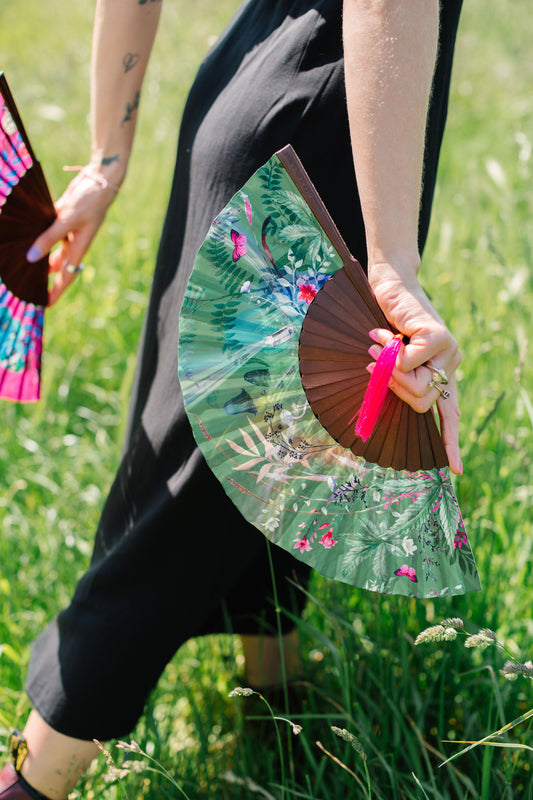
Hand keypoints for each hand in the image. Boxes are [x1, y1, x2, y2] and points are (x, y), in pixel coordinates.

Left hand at [26, 167, 118, 304]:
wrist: (100, 181)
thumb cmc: (88, 202)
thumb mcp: (67, 220)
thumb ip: (48, 238)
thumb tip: (31, 257)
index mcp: (78, 248)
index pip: (66, 277)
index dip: (55, 292)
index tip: (45, 304)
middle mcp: (73, 243)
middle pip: (57, 267)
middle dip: (44, 277)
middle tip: (27, 285)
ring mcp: (67, 231)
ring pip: (50, 249)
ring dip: (39, 256)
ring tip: (21, 263)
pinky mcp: (62, 218)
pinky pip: (48, 232)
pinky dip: (37, 235)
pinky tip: (24, 236)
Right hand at [368, 262, 461, 473]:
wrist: (390, 285)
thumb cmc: (385, 322)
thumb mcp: (389, 358)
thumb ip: (396, 378)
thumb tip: (393, 389)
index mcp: (441, 373)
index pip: (450, 413)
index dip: (451, 442)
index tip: (456, 470)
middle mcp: (451, 365)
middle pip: (422, 404)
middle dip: (394, 388)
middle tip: (376, 362)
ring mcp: (450, 351)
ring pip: (417, 388)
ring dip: (390, 370)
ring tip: (380, 344)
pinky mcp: (440, 337)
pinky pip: (408, 363)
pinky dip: (390, 350)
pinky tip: (387, 333)